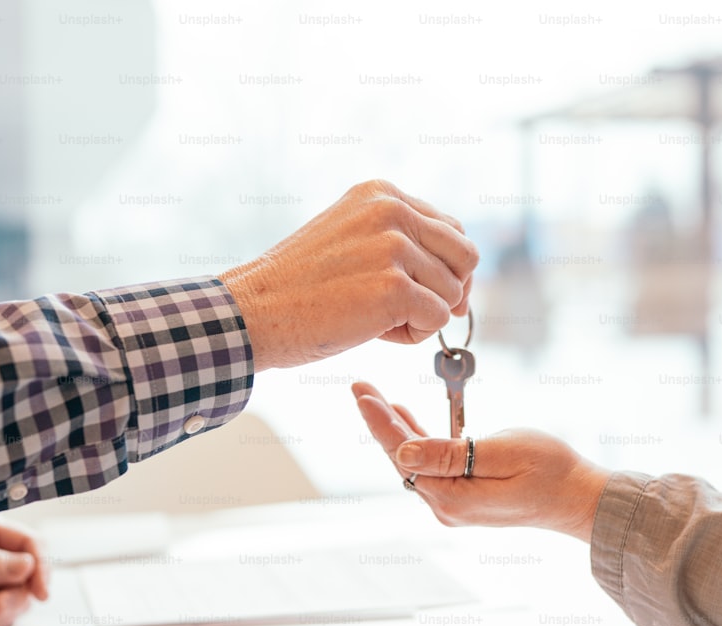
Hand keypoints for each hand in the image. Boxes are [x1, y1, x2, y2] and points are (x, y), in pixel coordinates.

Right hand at [220, 180, 478, 370]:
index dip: (447, 266)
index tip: (426, 290)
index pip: (451, 228)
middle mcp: (392, 210)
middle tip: (414, 312)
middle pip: (465, 256)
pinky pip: (438, 319)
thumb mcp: (352, 240)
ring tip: (379, 319)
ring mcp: (394, 248)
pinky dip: (414, 335)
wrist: (256, 311)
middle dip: (449, 290)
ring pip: (453, 292)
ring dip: (424, 316)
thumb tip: (462, 282)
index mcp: (382, 193)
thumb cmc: (300, 286)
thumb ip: (400, 242)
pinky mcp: (394, 288)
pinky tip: (377, 332)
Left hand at [352, 382, 611, 541]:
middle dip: (381, 421)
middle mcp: (447, 506)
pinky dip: (419, 439)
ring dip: (396, 429)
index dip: (380, 421)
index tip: (362, 393)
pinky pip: (432, 465)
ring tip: (376, 399)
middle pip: (403, 458)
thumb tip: (402, 453)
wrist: (581, 498)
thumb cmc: (552, 471)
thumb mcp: (504, 453)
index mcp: (453, 496)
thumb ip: (450, 454)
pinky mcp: (465, 496)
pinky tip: (408, 419)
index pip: (403, 453)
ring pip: (415, 461)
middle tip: (360, 388)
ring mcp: (455, 504)